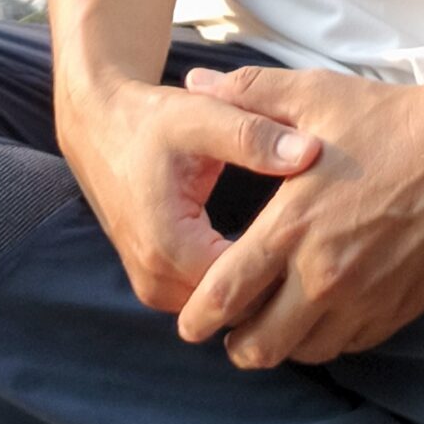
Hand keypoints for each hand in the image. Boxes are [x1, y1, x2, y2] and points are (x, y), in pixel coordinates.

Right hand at [55, 68, 322, 314]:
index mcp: (169, 247)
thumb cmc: (150, 120)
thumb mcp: (203, 117)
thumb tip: (312, 152)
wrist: (99, 124)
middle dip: (276, 278)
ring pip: (221, 306)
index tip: (325, 238)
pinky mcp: (156, 280)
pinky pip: (206, 293)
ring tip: (302, 245)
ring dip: (256, 280)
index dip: (288, 264)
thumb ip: (255, 136)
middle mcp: (157, 281)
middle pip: (234, 306)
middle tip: (322, 244)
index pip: (245, 288)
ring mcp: (153, 287)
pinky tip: (268, 245)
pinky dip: (236, 275)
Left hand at [171, 60, 423, 369]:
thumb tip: (194, 83)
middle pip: (258, 346)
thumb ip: (247, 94)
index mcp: (293, 225)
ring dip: (282, 342)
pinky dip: (326, 336)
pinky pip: (347, 344)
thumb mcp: (313, 93)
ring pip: (302, 351)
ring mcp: (362, 299)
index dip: (197, 316)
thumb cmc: (386, 118)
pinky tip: (322, 310)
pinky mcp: (396, 310)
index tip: (188, 320)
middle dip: (234, 344)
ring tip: (275, 320)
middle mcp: (323, 275)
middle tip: (230, 330)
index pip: (224, 295)